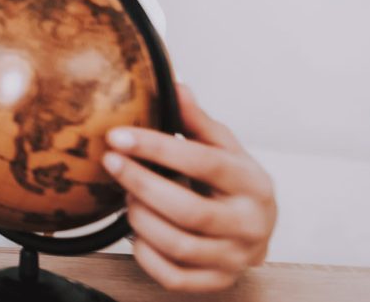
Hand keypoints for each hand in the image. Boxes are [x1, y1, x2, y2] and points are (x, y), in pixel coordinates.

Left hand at [103, 85, 276, 292]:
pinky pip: (173, 276)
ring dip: (140, 219)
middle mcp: (249, 223)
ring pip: (178, 244)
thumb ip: (198, 123)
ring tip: (125, 198)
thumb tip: (174, 86)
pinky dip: (145, 255)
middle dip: (141, 184)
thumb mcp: (225, 150)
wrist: (258, 231)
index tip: (118, 136)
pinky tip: (134, 234)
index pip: (204, 162)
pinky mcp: (217, 282)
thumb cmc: (234, 185)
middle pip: (188, 209)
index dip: (158, 148)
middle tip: (111, 164)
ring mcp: (234, 257)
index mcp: (252, 183)